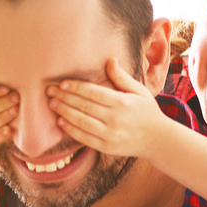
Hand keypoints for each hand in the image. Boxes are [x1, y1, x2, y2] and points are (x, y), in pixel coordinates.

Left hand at [48, 58, 171, 159]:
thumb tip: (110, 60)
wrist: (156, 139)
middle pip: (84, 106)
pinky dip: (71, 129)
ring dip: (64, 112)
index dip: (76, 87)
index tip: (62, 83)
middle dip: (65, 98)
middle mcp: (115, 119)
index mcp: (123, 103)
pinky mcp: (106, 147)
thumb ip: (122, 77)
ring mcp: (110, 135)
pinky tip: (61, 121)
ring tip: (52, 104)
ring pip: (81, 122)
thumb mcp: (139, 91)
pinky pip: (84, 138)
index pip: (94, 93)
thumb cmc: (146, 111)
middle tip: (49, 91)